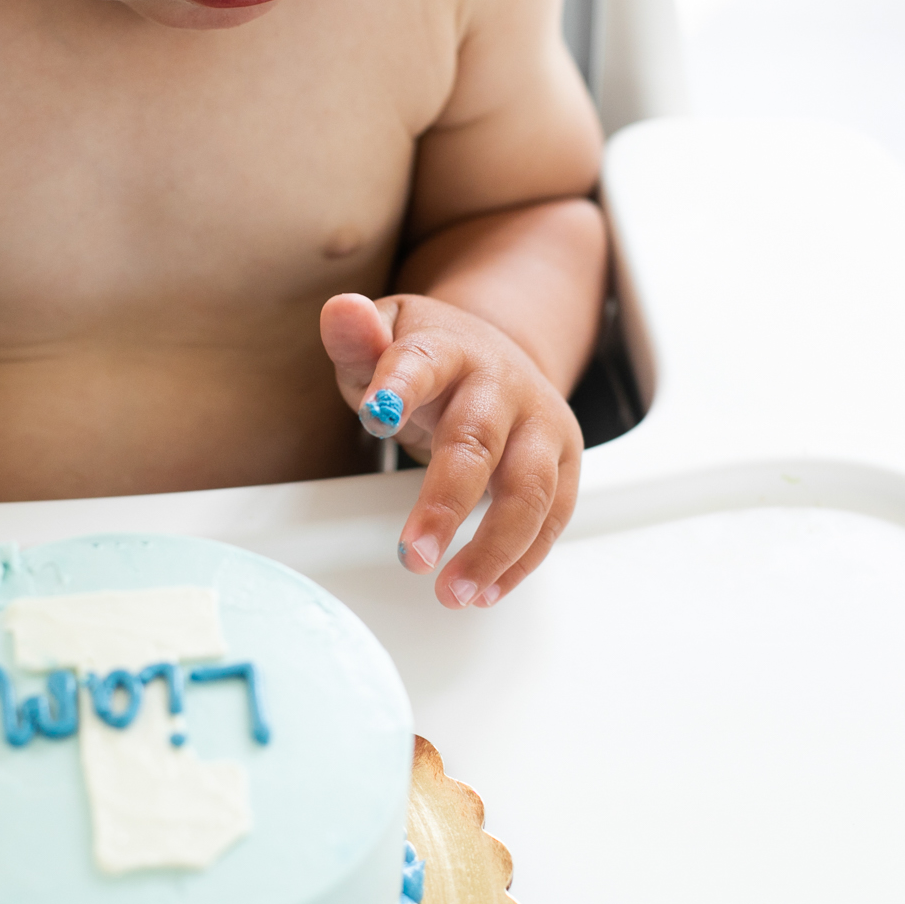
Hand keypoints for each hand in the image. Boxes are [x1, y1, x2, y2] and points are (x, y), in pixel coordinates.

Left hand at [320, 293, 580, 607]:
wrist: (498, 351)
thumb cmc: (428, 359)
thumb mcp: (383, 340)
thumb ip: (358, 339)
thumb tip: (341, 311)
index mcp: (448, 348)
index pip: (422, 364)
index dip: (399, 388)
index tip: (376, 417)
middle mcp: (501, 383)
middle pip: (477, 442)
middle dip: (445, 503)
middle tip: (414, 557)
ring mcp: (539, 423)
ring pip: (529, 489)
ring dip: (492, 547)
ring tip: (451, 592)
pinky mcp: (563, 460)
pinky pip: (551, 517)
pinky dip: (519, 560)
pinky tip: (484, 590)